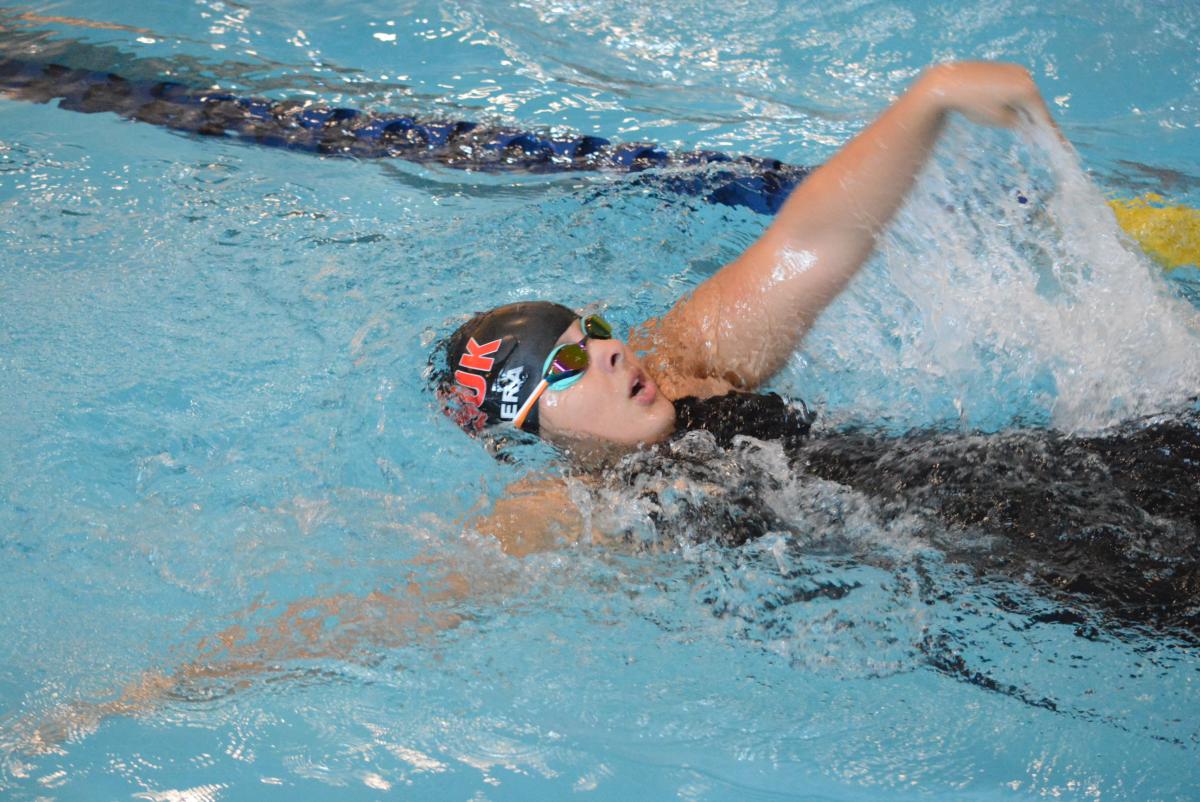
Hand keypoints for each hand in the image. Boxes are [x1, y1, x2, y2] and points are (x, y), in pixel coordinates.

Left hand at [916, 61, 1052, 128]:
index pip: (1043, 116)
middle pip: (1036, 104)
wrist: (949, 82)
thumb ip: (1017, 122)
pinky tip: (1008, 108)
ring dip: (1024, 109)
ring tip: (1019, 124)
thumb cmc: (973, 103)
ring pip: (1025, 95)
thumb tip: (1025, 122)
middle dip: (1035, 120)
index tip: (1059, 143)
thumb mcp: (998, 119)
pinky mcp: (1006, 67)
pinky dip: (1015, 99)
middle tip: (1036, 137)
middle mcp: (1026, 76)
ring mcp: (1016, 69)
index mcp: (1028, 90)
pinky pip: (1016, 86)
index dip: (1050, 132)